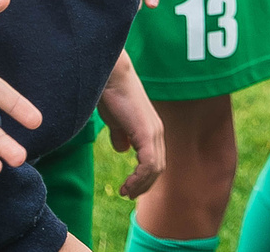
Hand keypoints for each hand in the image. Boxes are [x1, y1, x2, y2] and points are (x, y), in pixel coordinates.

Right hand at [98, 51, 165, 199]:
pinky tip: (127, 184)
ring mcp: (154, 132)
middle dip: (144, 185)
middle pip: (158, 167)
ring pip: (155, 168)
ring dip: (141, 185)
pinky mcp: (147, 133)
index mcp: (151, 129)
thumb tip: (123, 149)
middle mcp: (157, 131)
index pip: (155, 160)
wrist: (110, 76)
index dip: (144, 177)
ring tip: (126, 192)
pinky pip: (149, 163)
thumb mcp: (116, 120)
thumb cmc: (110, 94)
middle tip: (127, 194)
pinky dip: (139, 178)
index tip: (128, 188)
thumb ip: (121, 134)